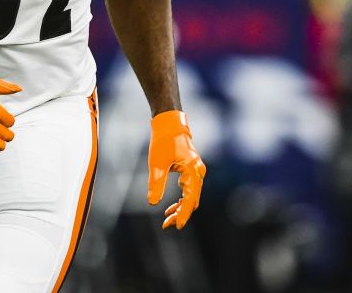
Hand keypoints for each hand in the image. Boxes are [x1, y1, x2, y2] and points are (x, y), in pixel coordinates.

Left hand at [147, 110, 206, 229]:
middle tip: (167, 224)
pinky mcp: (192, 170)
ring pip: (192, 196)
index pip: (190, 199)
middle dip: (181, 213)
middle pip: (193, 200)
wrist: (169, 124)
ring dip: (181, 208)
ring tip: (167, 218)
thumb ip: (156, 184)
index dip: (183, 214)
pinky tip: (172, 207)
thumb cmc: (162, 141)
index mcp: (192, 170)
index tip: (176, 226)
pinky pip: (190, 189)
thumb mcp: (157, 163)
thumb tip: (152, 203)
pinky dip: (182, 199)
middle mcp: (198, 172)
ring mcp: (196, 171)